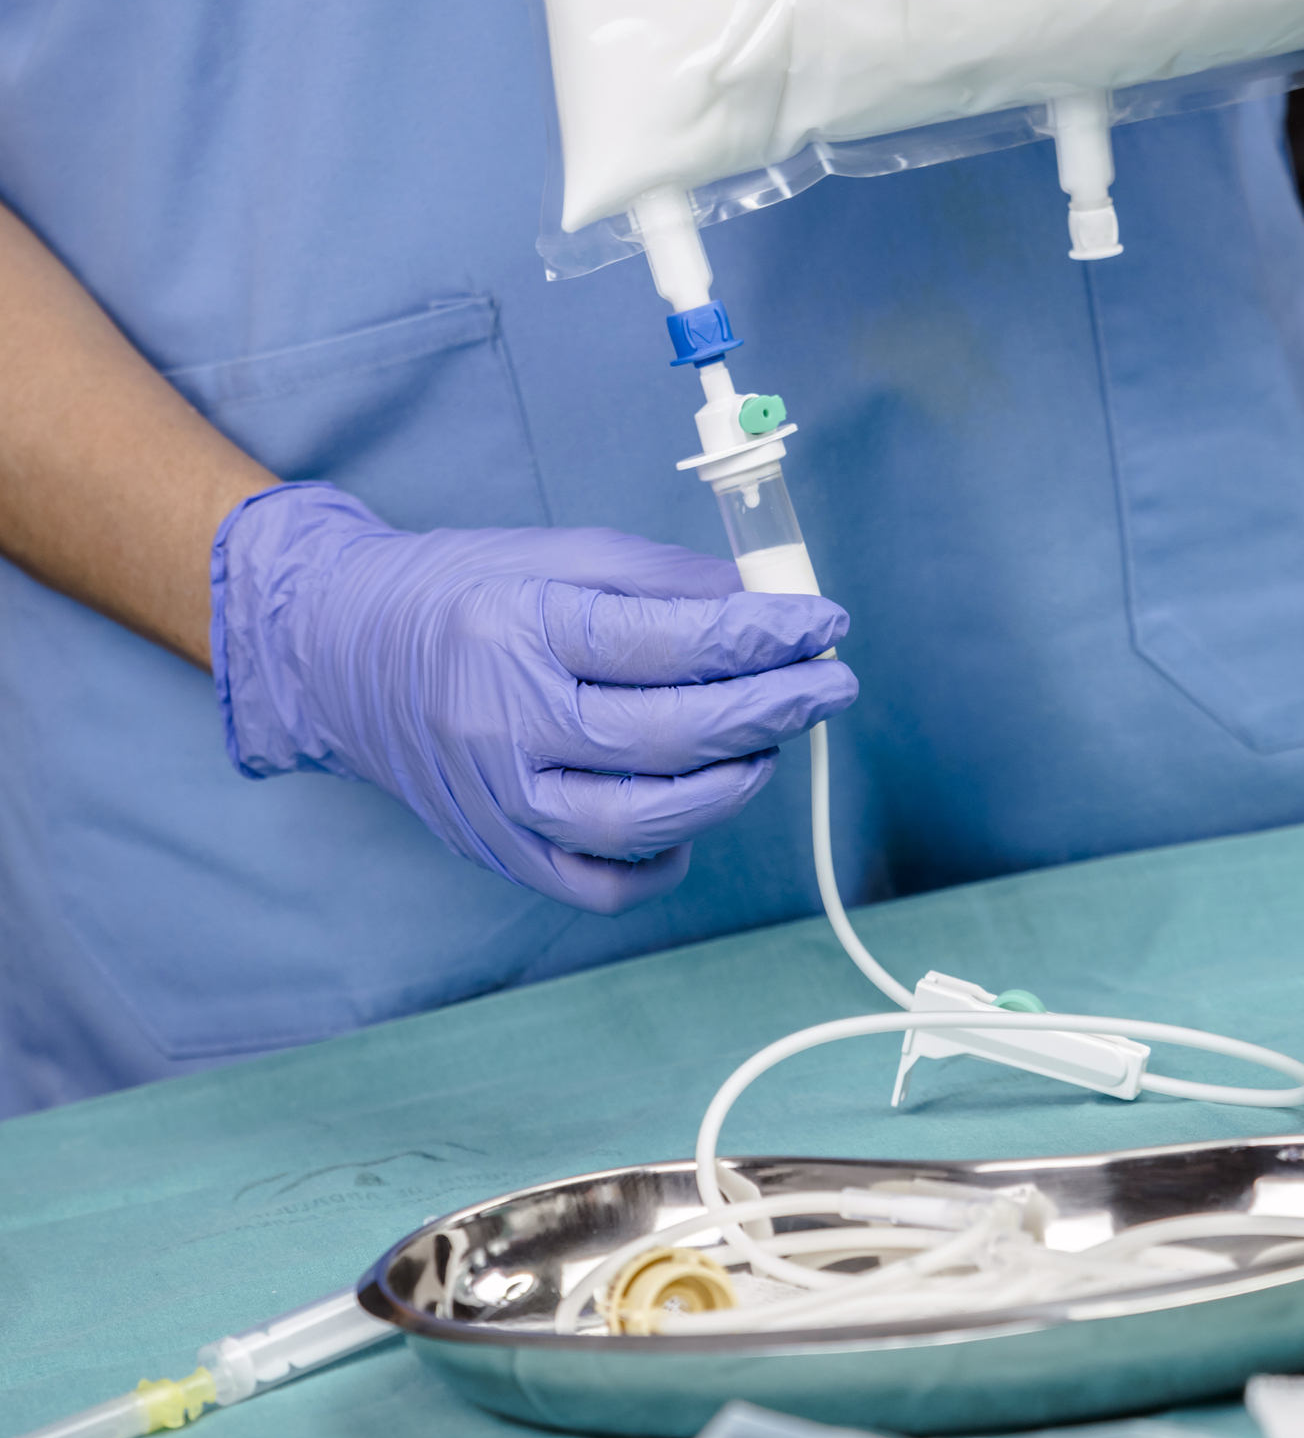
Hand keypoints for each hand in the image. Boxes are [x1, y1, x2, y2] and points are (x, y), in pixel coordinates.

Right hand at [212, 484, 855, 912]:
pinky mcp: (498, 850)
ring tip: (765, 746)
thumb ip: (659, 581)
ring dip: (729, 787)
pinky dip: (663, 858)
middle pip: (666, 737)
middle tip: (830, 686)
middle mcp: (502, 721)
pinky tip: (692, 813)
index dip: (761, 638)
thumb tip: (763, 606)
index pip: (663, 643)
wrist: (339, 654)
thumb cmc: (459, 594)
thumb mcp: (553, 554)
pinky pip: (600, 883)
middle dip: (769, 712)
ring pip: (642, 820)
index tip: (824, 626)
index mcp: (516, 627)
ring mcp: (498, 799)